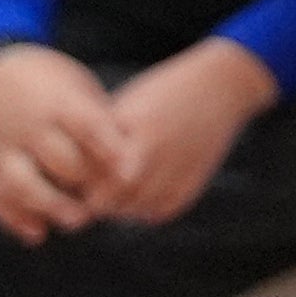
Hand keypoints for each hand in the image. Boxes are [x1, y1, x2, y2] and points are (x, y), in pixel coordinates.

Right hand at [0, 43, 130, 241]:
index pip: (86, 127)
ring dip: (50, 205)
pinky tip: (38, 233)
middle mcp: (27, 127)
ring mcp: (2, 149)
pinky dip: (13, 218)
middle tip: (111, 202)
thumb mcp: (77, 88)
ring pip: (22, 183)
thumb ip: (97, 120)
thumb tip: (129, 159)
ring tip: (78, 221)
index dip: (109, 150)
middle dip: (85, 183)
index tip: (130, 173)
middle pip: (58, 160)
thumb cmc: (50, 85)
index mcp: (57, 102)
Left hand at [93, 34, 272, 224]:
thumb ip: (102, 139)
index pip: (89, 175)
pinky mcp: (195, 180)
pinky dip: (150, 208)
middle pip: (109, 199)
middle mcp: (154, 147)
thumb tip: (72, 177)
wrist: (224, 85)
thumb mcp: (130, 104)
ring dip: (123, 207)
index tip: (78, 179)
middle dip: (99, 200)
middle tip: (97, 190)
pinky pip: (162, 211)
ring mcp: (177, 165)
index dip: (79, 184)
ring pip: (134, 210)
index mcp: (131, 125)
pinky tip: (149, 190)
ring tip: (124, 189)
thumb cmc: (165, 91)